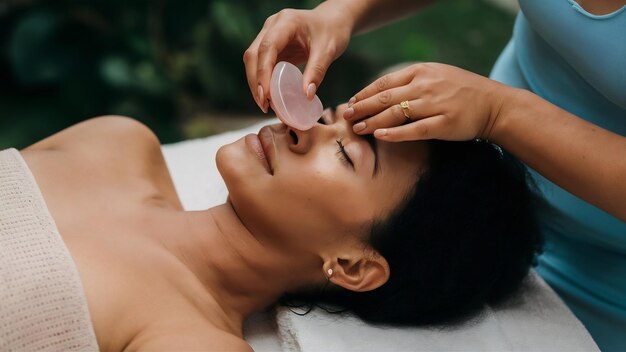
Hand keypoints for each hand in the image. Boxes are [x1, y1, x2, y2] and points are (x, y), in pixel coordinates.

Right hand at [244, 4, 352, 111]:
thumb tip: (307, 95)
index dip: (263, 72)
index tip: (266, 95)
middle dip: (256, 82)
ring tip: (266, 105)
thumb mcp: (329, 50)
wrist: (333, 21)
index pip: (267, 48)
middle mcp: (272, 26)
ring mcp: (268, 35)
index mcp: (286, 21)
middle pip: (253, 55)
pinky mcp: (270, 46)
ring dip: (256, 83)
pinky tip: (269, 96)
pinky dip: (263, 80)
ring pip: (253, 60)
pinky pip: (261, 64)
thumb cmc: (332, 31)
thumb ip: (317, 71)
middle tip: (264, 105)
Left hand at [343, 63, 508, 141]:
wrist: (494, 104)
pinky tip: (380, 135)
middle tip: (346, 116)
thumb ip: (411, 81)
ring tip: (357, 128)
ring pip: (396, 113)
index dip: (365, 93)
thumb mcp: (436, 75)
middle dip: (362, 107)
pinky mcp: (444, 123)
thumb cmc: (462, 91)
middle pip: (385, 97)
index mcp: (421, 71)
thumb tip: (382, 92)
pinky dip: (395, 132)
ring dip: (372, 120)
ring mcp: (435, 104)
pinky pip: (415, 129)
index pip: (385, 82)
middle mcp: (426, 85)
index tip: (351, 102)